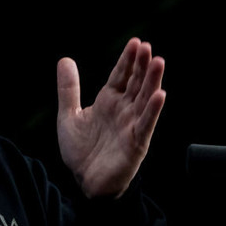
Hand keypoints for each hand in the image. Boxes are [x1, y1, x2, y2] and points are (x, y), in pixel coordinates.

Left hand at [56, 37, 165, 198]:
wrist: (85, 183)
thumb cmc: (81, 151)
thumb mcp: (68, 115)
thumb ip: (68, 89)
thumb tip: (65, 59)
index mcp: (109, 101)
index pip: (121, 75)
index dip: (128, 59)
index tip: (136, 42)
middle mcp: (123, 110)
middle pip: (136, 83)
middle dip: (142, 65)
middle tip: (147, 47)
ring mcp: (131, 125)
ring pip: (145, 99)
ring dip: (153, 81)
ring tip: (158, 62)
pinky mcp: (136, 143)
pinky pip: (146, 124)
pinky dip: (153, 110)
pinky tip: (160, 95)